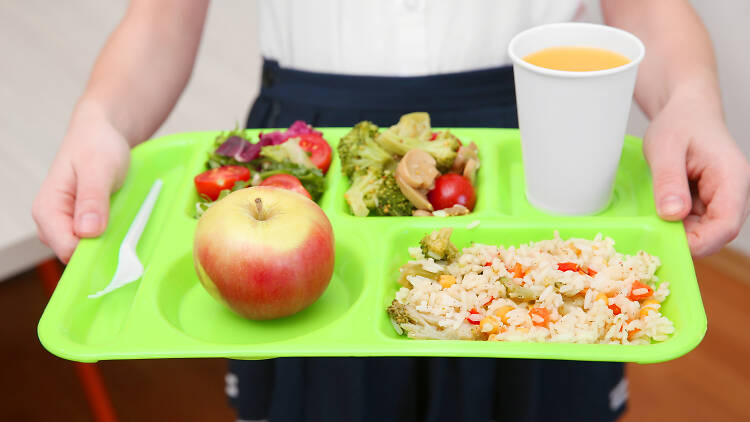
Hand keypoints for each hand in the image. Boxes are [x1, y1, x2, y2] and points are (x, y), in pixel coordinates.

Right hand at [32, 108, 129, 262]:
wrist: (101, 134)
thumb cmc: (96, 146)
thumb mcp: (98, 168)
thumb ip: (92, 198)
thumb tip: (86, 231)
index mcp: (47, 211)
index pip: (67, 250)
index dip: (94, 253)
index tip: (122, 246)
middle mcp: (53, 223)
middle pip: (78, 255)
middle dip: (105, 248)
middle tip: (130, 231)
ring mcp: (68, 225)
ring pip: (90, 250)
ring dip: (112, 241)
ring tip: (128, 220)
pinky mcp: (83, 225)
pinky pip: (99, 241)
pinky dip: (114, 235)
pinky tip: (126, 221)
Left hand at [644, 90, 749, 256]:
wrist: (686, 111)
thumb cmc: (679, 123)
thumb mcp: (665, 147)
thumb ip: (669, 181)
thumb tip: (673, 215)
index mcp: (732, 178)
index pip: (726, 225)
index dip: (700, 243)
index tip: (668, 245)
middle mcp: (734, 194)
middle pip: (716, 235)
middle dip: (685, 241)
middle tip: (652, 235)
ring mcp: (723, 200)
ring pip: (705, 233)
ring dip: (679, 234)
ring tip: (653, 221)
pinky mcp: (710, 204)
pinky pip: (696, 225)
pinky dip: (676, 226)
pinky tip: (659, 215)